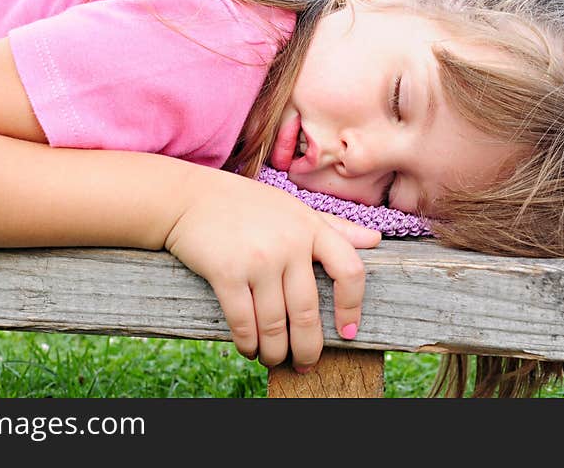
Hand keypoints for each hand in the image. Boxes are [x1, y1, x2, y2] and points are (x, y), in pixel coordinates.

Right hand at [164, 168, 380, 370]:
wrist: (188, 197)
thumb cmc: (245, 204)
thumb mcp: (293, 208)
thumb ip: (334, 226)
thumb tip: (375, 241)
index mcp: (310, 226)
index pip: (350, 270)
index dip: (352, 307)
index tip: (348, 333)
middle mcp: (289, 243)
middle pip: (308, 310)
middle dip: (308, 347)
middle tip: (305, 364)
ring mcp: (258, 259)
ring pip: (275, 323)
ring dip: (274, 351)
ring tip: (272, 359)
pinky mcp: (226, 272)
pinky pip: (244, 322)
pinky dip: (248, 343)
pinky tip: (248, 349)